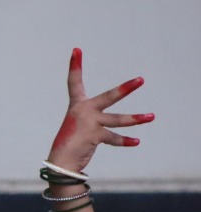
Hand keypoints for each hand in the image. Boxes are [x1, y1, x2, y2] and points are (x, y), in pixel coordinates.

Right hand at [47, 48, 151, 174]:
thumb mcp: (80, 127)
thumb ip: (96, 121)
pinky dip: (125, 141)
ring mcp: (89, 123)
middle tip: (141, 80)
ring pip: (117, 119)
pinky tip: (137, 141)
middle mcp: (83, 111)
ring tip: (152, 117)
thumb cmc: (70, 144)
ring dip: (136, 119)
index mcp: (77, 106)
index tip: (77, 50)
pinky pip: (113, 138)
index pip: (74, 82)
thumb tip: (115, 124)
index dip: (75, 66)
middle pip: (108, 97)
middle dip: (125, 89)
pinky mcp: (94, 135)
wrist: (60, 162)